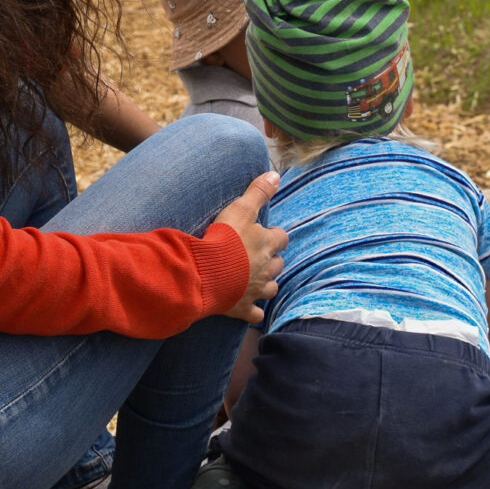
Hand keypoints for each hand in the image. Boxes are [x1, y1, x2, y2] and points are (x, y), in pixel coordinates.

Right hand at [212, 170, 287, 322]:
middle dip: (272, 260)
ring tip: (257, 280)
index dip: (275, 235)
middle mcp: (265, 268)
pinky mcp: (243, 307)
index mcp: (266, 244)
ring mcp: (255, 290)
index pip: (281, 238)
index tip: (267, 233)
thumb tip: (276, 174)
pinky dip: (254, 313)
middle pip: (278, 264)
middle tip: (259, 256)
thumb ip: (258, 191)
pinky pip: (254, 314)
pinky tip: (251, 311)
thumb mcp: (241, 208)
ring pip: (271, 288)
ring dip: (266, 284)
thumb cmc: (225, 239)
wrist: (208, 272)